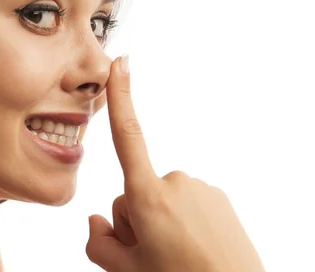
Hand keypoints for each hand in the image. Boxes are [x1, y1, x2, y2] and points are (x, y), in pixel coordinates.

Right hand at [85, 55, 264, 271]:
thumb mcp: (125, 271)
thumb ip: (99, 243)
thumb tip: (96, 221)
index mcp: (148, 196)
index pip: (128, 136)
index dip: (121, 97)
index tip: (121, 64)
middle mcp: (175, 182)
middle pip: (135, 191)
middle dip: (136, 219)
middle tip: (151, 254)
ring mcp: (199, 188)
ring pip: (162, 198)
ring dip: (162, 221)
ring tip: (177, 254)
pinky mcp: (218, 196)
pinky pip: (187, 202)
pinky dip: (185, 221)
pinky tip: (194, 247)